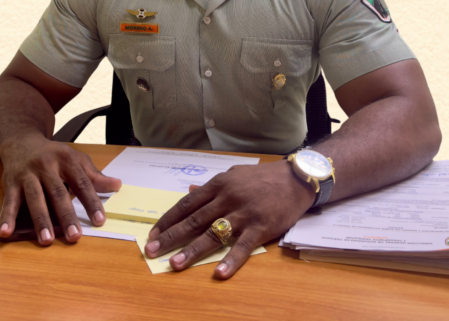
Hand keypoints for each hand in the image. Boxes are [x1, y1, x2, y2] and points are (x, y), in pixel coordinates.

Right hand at [0, 132, 121, 245]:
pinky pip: (9, 202)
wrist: (21, 140)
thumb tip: (117, 185)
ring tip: (46, 240)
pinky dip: (6, 218)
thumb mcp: (75, 159)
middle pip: (58, 193)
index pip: (82, 183)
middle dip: (66, 216)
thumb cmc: (52, 154)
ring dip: (40, 221)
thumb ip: (94, 175)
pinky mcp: (11, 183)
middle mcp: (47, 166)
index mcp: (66, 160)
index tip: (99, 220)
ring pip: (35, 199)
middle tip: (74, 236)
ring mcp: (28, 174)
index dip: (91, 202)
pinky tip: (5, 233)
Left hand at [144, 161, 315, 277]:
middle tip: (152, 250)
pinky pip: (243, 247)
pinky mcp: (261, 228)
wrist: (296, 178)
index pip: (187, 204)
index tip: (153, 232)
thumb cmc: (262, 177)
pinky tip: (218, 273)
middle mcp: (227, 198)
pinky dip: (230, 261)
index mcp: (218, 185)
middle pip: (194, 220)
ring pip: (213, 234)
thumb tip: (189, 191)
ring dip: (192, 251)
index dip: (169, 219)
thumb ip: (211, 187)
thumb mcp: (234, 175)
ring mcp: (243, 214)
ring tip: (175, 264)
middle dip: (171, 236)